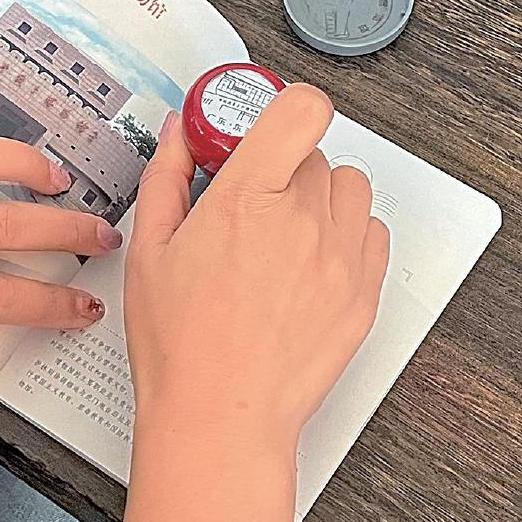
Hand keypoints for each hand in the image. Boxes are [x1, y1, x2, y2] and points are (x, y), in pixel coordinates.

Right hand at [125, 84, 389, 446]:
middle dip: (281, 166)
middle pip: (314, 152)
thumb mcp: (150, 249)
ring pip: (350, 187)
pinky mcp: (363, 293)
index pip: (301, 108)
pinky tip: (310, 262)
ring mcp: (341, 258)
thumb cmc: (181, 345)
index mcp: (248, 198)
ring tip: (284, 232)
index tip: (256, 123)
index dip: (282, 105)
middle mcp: (304, 220)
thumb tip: (178, 134)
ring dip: (320, 195)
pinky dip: (346, 234)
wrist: (220, 416)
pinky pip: (371, 232)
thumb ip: (167, 177)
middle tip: (250, 200)